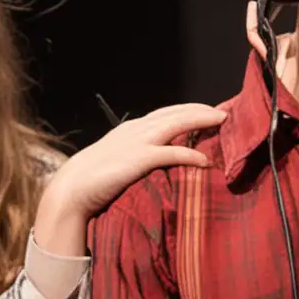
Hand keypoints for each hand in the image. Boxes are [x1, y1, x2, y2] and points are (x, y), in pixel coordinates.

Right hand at [41, 101, 230, 226]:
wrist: (72, 189)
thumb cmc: (95, 179)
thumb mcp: (121, 159)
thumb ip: (140, 155)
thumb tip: (159, 160)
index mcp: (133, 128)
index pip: (167, 113)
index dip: (190, 110)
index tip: (210, 112)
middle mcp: (137, 129)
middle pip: (176, 112)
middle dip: (202, 110)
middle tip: (226, 112)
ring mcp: (138, 142)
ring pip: (177, 124)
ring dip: (201, 120)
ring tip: (223, 121)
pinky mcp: (139, 159)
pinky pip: (171, 154)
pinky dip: (190, 155)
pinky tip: (205, 161)